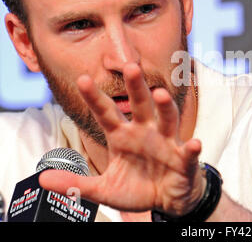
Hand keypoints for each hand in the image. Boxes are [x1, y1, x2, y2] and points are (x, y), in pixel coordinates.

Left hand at [39, 62, 204, 215]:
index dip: (95, 98)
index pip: (107, 113)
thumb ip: (76, 183)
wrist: (167, 199)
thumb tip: (42, 179)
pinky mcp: (184, 159)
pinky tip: (194, 144)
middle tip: (131, 67)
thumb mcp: (103, 189)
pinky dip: (192, 149)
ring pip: (167, 120)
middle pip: (141, 105)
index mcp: (123, 136)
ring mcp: (166, 144)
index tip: (83, 79)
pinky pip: (189, 152)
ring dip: (166, 107)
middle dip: (136, 87)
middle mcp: (145, 133)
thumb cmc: (137, 187)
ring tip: (160, 94)